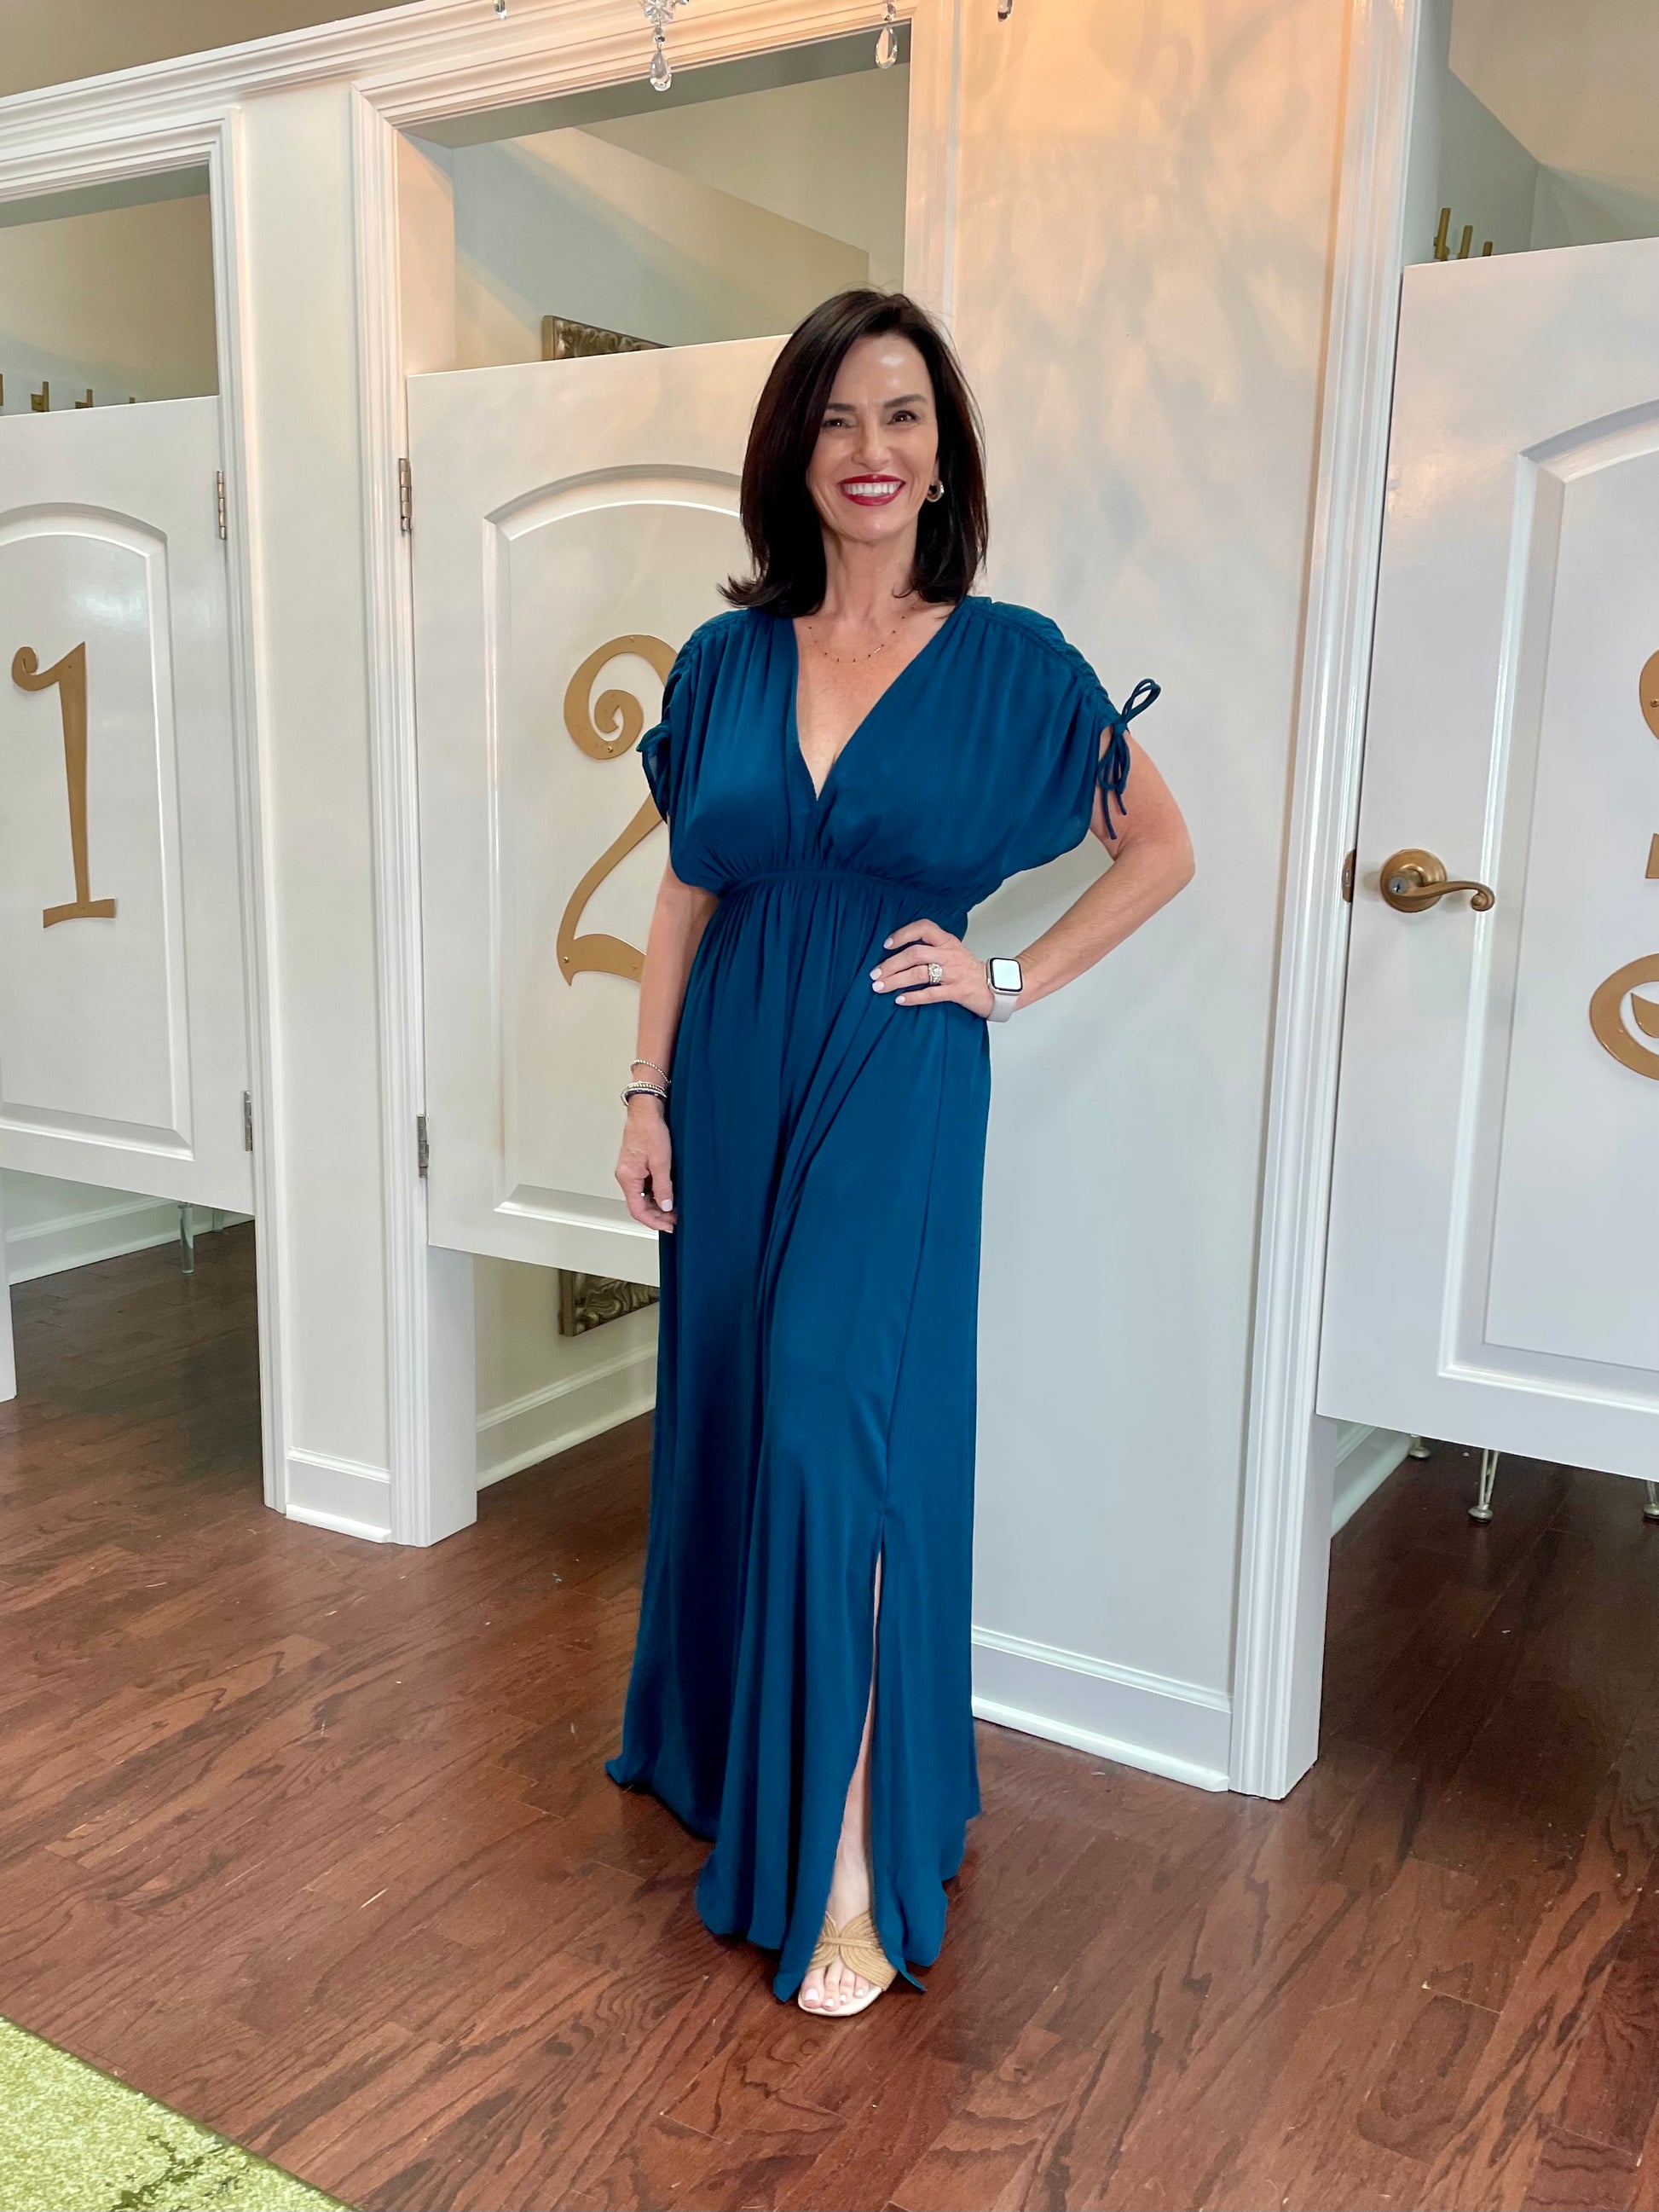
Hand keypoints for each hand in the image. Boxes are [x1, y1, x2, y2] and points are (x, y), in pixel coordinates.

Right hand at [616, 1095, 675, 1231]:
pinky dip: (656, 1193)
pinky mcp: (637, 1165)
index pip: (637, 1210)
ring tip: (675, 1209)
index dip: (653, 1221)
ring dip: (658, 1205)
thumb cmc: (649, 1130)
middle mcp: (626, 1176)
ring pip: (643, 1196)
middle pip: (639, 1205)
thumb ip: (663, 1187)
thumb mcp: (661, 1162)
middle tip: (675, 1220)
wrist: (646, 1110)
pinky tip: (669, 1194)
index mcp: (627, 1177)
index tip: (668, 1226)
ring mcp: (631, 1171)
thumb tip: (666, 1206)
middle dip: (657, 1215)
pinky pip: (645, 1186)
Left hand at [869, 919, 994, 1015]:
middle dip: (891, 964)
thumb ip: (931, 949)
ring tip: (879, 987)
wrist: (995, 987)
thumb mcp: (952, 952)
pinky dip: (913, 997)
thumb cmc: (968, 970)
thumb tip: (899, 954)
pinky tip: (899, 1000)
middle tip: (874, 974)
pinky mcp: (957, 991)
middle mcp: (949, 954)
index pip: (924, 928)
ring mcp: (953, 973)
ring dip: (896, 980)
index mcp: (947, 941)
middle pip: (915, 953)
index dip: (903, 933)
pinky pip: (931, 994)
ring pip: (919, 973)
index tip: (887, 944)